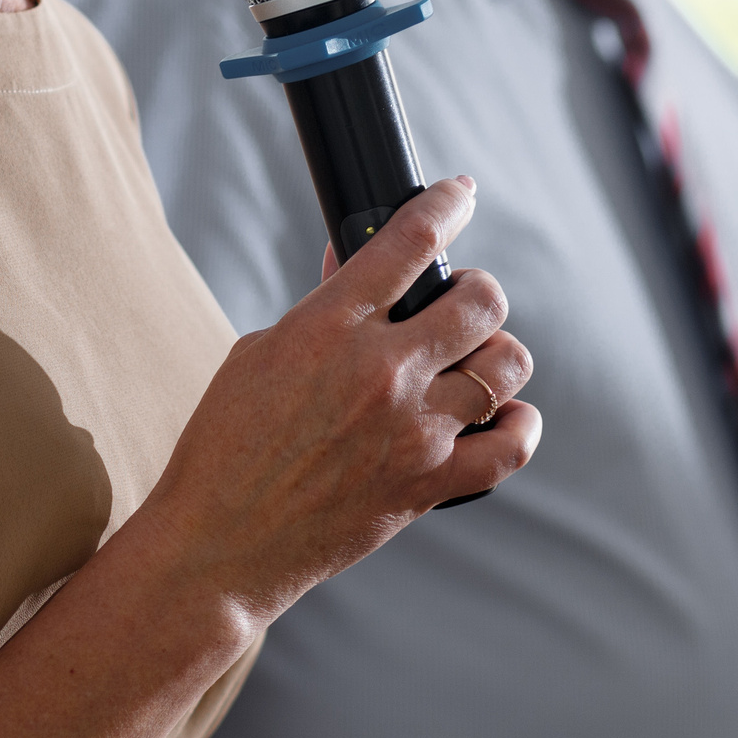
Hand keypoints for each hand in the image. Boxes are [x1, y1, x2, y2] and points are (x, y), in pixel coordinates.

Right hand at [138, 176, 538, 623]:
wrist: (219, 545)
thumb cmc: (226, 448)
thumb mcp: (258, 354)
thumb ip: (319, 309)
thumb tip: (355, 263)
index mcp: (329, 327)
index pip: (409, 241)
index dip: (447, 204)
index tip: (461, 192)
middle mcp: (381, 372)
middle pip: (479, 302)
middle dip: (478, 288)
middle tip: (460, 299)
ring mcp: (412, 431)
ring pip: (506, 366)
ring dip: (498, 352)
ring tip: (474, 359)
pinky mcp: (428, 486)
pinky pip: (511, 446)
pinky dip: (519, 425)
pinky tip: (503, 415)